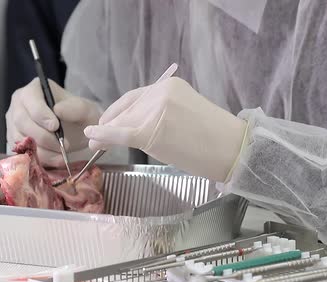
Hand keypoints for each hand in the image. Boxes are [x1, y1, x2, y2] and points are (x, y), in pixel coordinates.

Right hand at [6, 78, 100, 166]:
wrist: (77, 131)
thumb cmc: (78, 116)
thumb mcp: (85, 110)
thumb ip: (75, 108)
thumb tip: (57, 110)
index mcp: (34, 90)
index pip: (31, 100)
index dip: (41, 115)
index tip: (55, 126)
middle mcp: (18, 105)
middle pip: (22, 122)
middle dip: (43, 136)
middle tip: (63, 145)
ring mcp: (13, 124)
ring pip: (21, 139)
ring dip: (43, 150)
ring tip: (62, 153)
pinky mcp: (15, 141)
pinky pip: (22, 152)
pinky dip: (40, 158)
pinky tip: (56, 159)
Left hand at [84, 77, 246, 181]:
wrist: (233, 150)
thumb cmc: (215, 139)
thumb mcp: (185, 116)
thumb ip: (160, 115)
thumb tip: (133, 126)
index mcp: (169, 86)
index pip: (135, 98)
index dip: (118, 110)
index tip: (107, 121)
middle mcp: (160, 93)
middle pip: (127, 111)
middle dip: (110, 125)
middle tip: (97, 138)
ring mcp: (155, 110)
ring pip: (124, 123)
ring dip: (106, 134)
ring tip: (96, 143)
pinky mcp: (150, 130)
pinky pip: (121, 133)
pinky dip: (105, 135)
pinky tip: (93, 137)